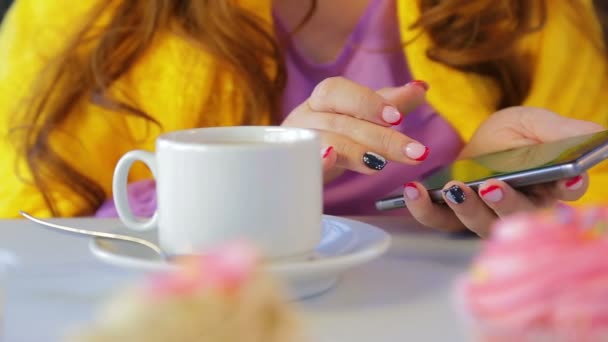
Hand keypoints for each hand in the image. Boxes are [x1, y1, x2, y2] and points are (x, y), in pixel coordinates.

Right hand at [281, 77, 430, 181]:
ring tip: (381, 163)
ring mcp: (294, 144)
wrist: (288, 166)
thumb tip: (421, 87)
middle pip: (342, 122)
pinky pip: (299, 164)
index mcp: (321, 100)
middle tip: (416, 153)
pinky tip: (328, 159)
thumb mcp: (358, 119)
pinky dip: (316, 161)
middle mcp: (304, 118)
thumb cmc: (328, 137)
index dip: (367, 102)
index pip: (338, 91)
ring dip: (355, 150)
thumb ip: (387, 104)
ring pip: (325, 142)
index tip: (397, 117)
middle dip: (381, 137)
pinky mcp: (290, 168)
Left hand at [404, 107, 604, 236]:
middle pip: (519, 216)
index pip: (565, 192)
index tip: (564, 180)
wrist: (482, 139)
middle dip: (508, 203)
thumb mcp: (536, 123)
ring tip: (455, 189)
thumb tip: (596, 138)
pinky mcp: (454, 213)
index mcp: (550, 186)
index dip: (567, 188)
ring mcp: (485, 214)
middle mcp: (520, 207)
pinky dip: (424, 209)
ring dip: (468, 208)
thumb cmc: (515, 134)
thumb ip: (562, 132)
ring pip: (480, 223)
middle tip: (493, 187)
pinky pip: (439, 220)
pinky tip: (413, 190)